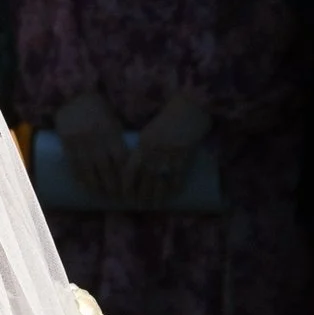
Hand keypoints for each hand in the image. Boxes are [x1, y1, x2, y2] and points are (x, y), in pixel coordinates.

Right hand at [51, 91, 129, 201]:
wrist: (73, 94)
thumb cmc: (98, 107)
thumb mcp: (113, 120)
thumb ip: (118, 139)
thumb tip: (128, 164)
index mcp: (111, 131)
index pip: (121, 159)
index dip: (126, 176)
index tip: (129, 186)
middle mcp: (96, 138)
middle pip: (106, 168)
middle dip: (112, 185)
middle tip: (116, 196)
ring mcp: (80, 141)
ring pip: (89, 169)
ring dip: (96, 185)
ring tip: (101, 193)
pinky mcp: (66, 142)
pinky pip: (74, 164)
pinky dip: (80, 177)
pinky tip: (85, 185)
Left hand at [122, 88, 211, 202]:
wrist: (190, 107)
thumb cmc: (169, 118)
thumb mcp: (150, 131)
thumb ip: (143, 147)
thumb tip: (137, 164)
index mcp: (142, 144)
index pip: (129, 170)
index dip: (126, 185)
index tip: (124, 196)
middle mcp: (153, 152)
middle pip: (144, 180)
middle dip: (141, 195)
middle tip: (140, 206)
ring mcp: (168, 156)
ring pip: (159, 182)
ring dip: (156, 196)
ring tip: (155, 206)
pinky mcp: (183, 158)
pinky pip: (177, 178)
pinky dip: (174, 188)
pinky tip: (172, 195)